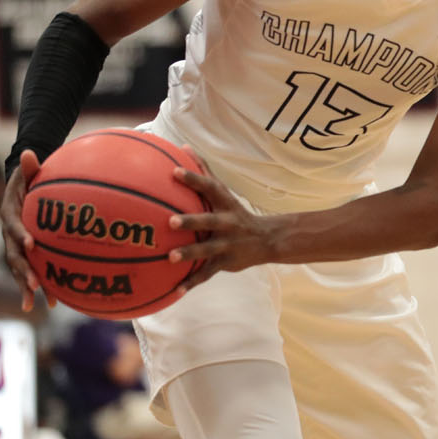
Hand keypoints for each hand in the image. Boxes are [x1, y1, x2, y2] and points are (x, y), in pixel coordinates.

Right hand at [0, 150, 49, 312]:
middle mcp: (8, 233)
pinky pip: (31, 271)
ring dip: (26, 286)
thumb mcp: (29, 170)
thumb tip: (29, 152)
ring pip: (19, 269)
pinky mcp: (25, 253)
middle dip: (23, 271)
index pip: (13, 225)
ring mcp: (15, 245)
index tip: (31, 243)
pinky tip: (51, 304)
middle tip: (34, 284)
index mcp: (9, 213)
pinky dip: (40, 287)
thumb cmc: (29, 177)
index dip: (20, 235)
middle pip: (12, 255)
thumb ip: (30, 165)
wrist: (20, 187)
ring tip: (34, 304)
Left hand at [166, 162, 277, 290]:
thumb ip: (203, 173)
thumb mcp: (223, 194)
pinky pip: (207, 274)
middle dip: (191, 221)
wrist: (267, 240)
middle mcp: (227, 223)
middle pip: (209, 221)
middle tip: (170, 222)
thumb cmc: (235, 213)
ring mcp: (227, 244)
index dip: (194, 179)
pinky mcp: (226, 263)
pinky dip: (192, 282)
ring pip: (207, 250)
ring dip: (190, 254)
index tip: (175, 172)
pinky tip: (176, 290)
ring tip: (171, 257)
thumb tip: (183, 148)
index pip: (210, 188)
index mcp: (225, 204)